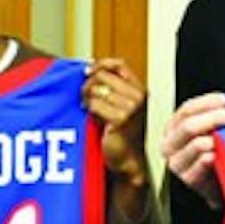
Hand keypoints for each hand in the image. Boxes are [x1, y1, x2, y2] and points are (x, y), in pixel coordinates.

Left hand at [84, 58, 149, 189]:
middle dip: (88, 84)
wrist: (127, 159)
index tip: (87, 70)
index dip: (101, 64)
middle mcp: (138, 96)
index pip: (120, 65)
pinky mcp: (121, 118)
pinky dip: (90, 112)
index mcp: (140, 90)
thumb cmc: (121, 133)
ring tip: (90, 111)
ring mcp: (131, 107)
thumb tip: (88, 68)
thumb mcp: (119, 104)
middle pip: (103, 76)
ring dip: (87, 100)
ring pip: (96, 90)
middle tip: (84, 97)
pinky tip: (94, 120)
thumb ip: (110, 87)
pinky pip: (94, 105)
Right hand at [161, 92, 224, 210]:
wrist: (220, 185)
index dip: (207, 102)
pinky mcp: (189, 179)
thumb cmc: (216, 153)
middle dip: (215, 117)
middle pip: (189, 126)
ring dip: (217, 138)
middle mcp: (169, 145)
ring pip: (197, 144)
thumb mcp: (210, 130)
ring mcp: (177, 164)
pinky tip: (222, 154)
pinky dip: (214, 156)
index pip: (186, 110)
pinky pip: (202, 163)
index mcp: (173, 128)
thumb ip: (213, 115)